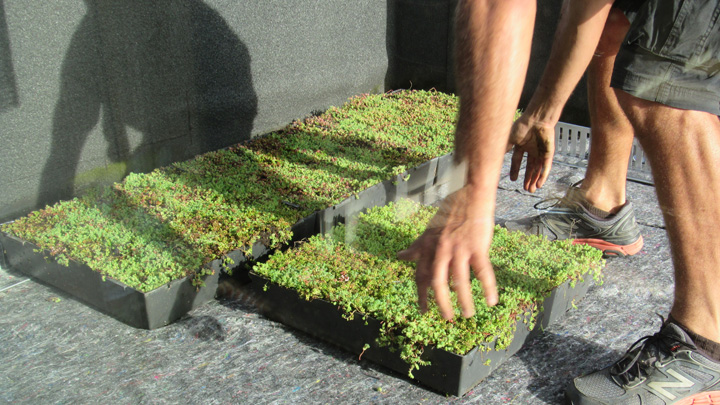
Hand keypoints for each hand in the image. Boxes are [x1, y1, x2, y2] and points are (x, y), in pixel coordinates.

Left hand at [398, 186, 497, 319]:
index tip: (423, 310)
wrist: (470, 193)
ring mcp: (459, 248)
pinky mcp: (478, 246)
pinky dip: (488, 289)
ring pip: (460, 281)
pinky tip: (491, 302)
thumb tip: (399, 256)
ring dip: (463, 301)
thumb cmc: (450, 211)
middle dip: (440, 303)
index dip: (421, 295)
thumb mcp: (428, 228)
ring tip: (467, 315)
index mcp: (428, 246)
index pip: (421, 275)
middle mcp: (441, 249)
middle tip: (446, 319)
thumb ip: (417, 246)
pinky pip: (483, 272)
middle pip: (437, 282)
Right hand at [508, 114, 554, 192]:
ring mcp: (540, 152)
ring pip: (538, 169)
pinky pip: (546, 167)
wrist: (538, 120)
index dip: (515, 170)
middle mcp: (531, 149)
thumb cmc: (523, 126)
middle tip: (525, 189)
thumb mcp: (510, 139)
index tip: (513, 179)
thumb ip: (504, 149)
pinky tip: (539, 184)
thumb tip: (493, 157)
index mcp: (521, 145)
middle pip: (530, 167)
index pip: (517, 160)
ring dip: (535, 179)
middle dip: (528, 178)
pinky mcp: (548, 153)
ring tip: (531, 190)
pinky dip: (543, 176)